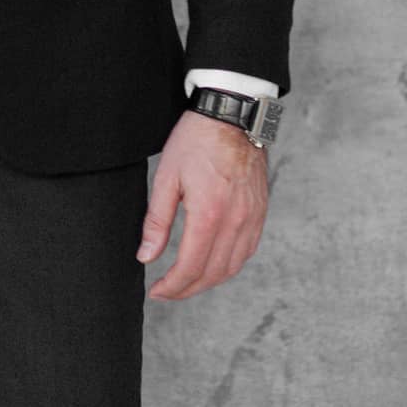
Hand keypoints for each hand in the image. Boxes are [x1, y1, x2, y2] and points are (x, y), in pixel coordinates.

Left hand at [136, 109, 268, 299]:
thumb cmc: (197, 140)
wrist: (232, 115)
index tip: (156, 291)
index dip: (172, 286)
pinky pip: (246, 252)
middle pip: (212, 274)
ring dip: (208, 281)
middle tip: (167, 291)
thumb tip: (146, 256)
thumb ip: (156, 221)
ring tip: (186, 281)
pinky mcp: (259, 213)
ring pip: (232, 268)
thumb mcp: (167, 176)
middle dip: (187, 289)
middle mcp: (235, 222)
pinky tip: (212, 264)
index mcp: (209, 214)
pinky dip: (228, 266)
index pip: (190, 267)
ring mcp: (251, 219)